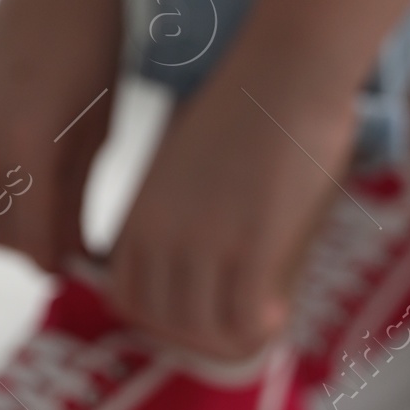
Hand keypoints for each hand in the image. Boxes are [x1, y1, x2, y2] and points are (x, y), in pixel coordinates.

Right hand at [0, 0, 123, 272]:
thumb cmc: (96, 51)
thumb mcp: (98, 131)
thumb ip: (76, 198)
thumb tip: (69, 258)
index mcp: (31, 147)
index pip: (35, 242)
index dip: (59, 264)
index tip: (82, 268)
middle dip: (30, 249)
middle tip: (64, 246)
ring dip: (0, 227)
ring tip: (40, 218)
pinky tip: (11, 187)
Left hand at [108, 65, 357, 358]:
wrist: (284, 69)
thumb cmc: (247, 103)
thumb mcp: (186, 156)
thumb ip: (179, 198)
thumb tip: (200, 229)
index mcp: (141, 212)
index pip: (125, 296)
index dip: (159, 319)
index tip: (195, 315)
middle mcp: (163, 234)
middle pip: (163, 321)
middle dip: (198, 337)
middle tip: (234, 328)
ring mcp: (205, 242)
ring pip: (203, 328)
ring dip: (232, 339)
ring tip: (261, 324)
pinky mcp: (251, 244)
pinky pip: (243, 317)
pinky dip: (260, 327)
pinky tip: (279, 314)